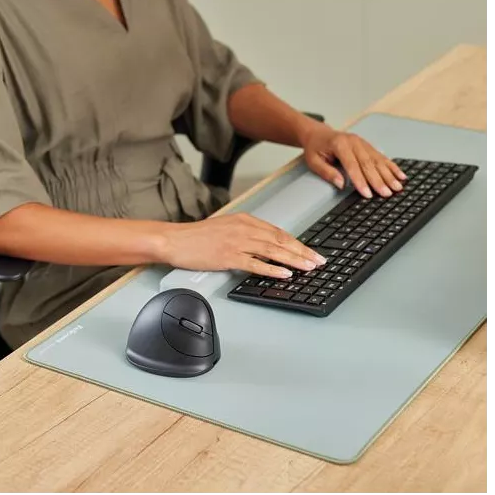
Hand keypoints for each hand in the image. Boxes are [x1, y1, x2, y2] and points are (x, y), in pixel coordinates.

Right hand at [159, 214, 327, 278]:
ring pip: (273, 251)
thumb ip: (247, 234)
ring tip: (309, 267)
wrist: (175, 240)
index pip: (279, 232)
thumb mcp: (226, 228)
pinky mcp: (228, 256)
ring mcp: (237, 242)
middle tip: (319, 261)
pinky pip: (255, 263)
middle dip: (303, 252)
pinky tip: (284, 274)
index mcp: (245, 220)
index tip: (311, 252)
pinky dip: (272, 269)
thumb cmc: (197, 237)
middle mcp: (244, 228)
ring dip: (294, 260)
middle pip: (281, 240)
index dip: (298, 243)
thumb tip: (266, 246)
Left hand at [300, 123, 407, 197]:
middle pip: (368, 164)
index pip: (352, 166)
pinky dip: (392, 167)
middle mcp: (354, 142)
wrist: (318, 133)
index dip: (360, 181)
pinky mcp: (368, 146)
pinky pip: (382, 157)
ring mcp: (362, 143)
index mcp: (340, 144)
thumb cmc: (316, 148)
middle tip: (387, 194)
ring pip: (378, 160)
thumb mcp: (314, 161)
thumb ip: (327, 172)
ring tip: (397, 187)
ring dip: (389, 175)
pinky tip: (400, 175)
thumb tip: (340, 184)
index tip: (367, 194)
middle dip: (379, 180)